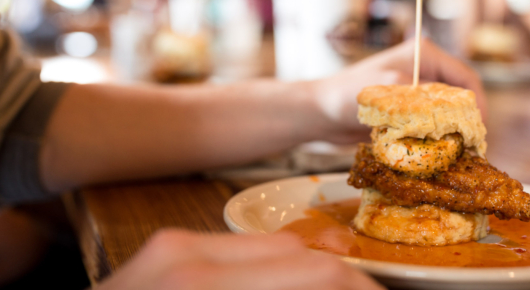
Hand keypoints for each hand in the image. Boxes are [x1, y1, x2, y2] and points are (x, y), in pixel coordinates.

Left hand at [99, 230, 383, 289]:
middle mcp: (188, 257)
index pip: (314, 273)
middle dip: (341, 278)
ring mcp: (175, 245)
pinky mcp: (170, 245)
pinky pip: (244, 246)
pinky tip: (285, 283)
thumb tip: (337, 285)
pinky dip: (275, 267)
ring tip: (328, 286)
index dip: (360, 287)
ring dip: (310, 270)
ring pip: (277, 244)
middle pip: (300, 253)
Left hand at [311, 38, 485, 143]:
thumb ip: (422, 103)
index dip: (478, 105)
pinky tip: (440, 157)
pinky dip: (437, 140)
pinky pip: (431, 124)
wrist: (319, 112)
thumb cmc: (348, 95)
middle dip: (467, 123)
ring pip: (447, 113)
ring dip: (453, 134)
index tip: (478, 132)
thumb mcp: (388, 95)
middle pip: (460, 97)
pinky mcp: (406, 110)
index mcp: (425, 54)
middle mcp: (424, 69)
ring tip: (460, 158)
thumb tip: (454, 119)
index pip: (465, 78)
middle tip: (473, 151)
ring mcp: (415, 89)